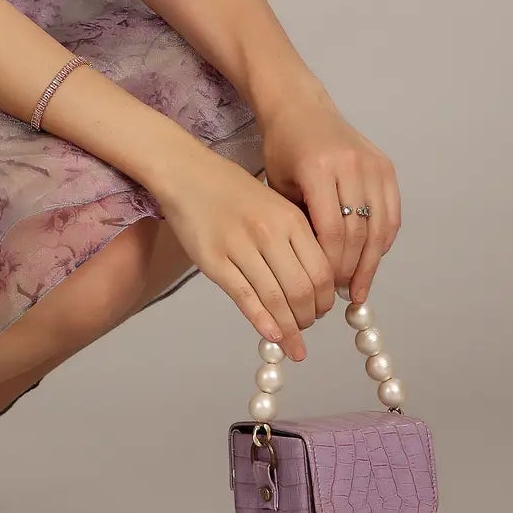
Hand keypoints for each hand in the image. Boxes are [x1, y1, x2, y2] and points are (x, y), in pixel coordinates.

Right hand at [151, 138, 337, 360]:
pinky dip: (262, 321)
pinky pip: (245, 298)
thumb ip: (295, 237)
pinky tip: (272, 335)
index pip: (322, 271)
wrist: (186, 173)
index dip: (326, 299)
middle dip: (309, 317)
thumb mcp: (275, 204)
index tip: (322, 310)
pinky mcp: (214, 260)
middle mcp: (269, 233)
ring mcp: (240, 247)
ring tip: (291, 339)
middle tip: (306, 326)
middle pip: (303, 290)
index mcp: (291, 219)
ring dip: (288, 327)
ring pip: (275, 299)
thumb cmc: (231, 189)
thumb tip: (314, 282)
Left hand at [257, 88, 401, 305]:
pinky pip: (391, 212)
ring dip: (371, 261)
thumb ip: (299, 223)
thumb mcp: (280, 185)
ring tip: (360, 286)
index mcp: (318, 169)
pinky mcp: (385, 166)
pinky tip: (372, 259)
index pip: (331, 229)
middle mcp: (350, 165)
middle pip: (358, 230)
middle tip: (345, 293)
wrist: (301, 109)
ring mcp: (371, 164)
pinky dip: (384, 239)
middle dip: (352, 267)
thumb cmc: (283, 149)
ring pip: (379, 225)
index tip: (327, 287)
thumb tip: (319, 272)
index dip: (332, 263)